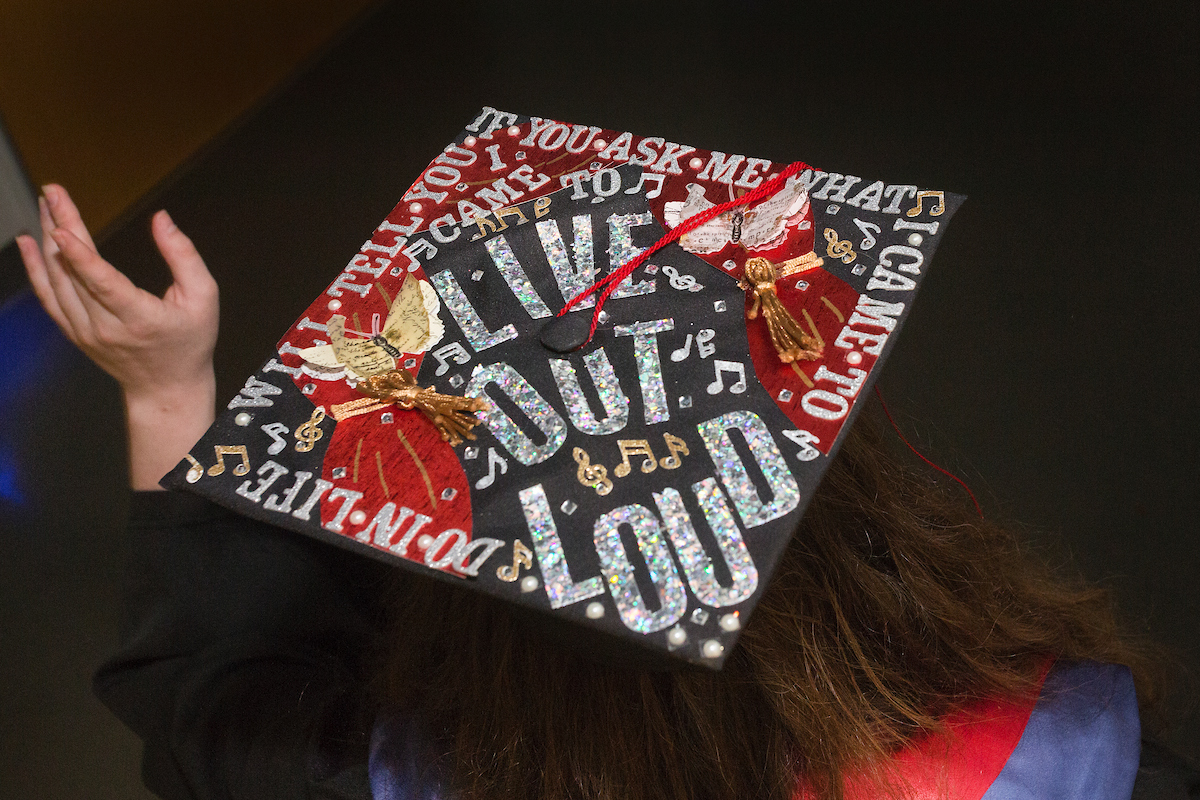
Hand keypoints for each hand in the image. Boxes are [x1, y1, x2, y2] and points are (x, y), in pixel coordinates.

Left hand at [16, 185, 219, 488]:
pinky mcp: (74, 332)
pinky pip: (48, 296)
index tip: (62, 227)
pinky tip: (30, 240)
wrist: (166, 388)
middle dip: (61, 226)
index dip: (81, 257)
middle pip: (74, 273)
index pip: (103, 284)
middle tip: (53, 191)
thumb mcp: (204, 299)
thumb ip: (184, 257)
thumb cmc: (190, 342)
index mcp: (139, 319)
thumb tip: (161, 219)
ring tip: (47, 205)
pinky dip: (35, 267)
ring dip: (48, 239)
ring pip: (56, 281)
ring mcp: (85, 331)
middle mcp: (105, 327)